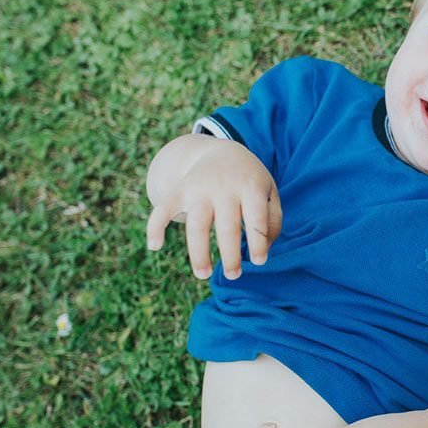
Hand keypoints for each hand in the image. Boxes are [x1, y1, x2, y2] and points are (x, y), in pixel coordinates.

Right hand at [145, 142, 281, 279]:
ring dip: (198, 253)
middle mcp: (224, 187)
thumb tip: (263, 251)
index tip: (258, 262)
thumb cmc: (250, 181)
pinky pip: (163, 209)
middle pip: (226, 226)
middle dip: (230, 254)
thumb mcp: (269, 192)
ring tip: (203, 275)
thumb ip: (273, 221)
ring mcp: (199, 189)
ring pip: (197, 225)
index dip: (257, 241)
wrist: (222, 150)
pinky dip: (155, 226)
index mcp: (250, 186)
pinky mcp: (179, 191)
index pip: (255, 218)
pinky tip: (155, 247)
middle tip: (233, 276)